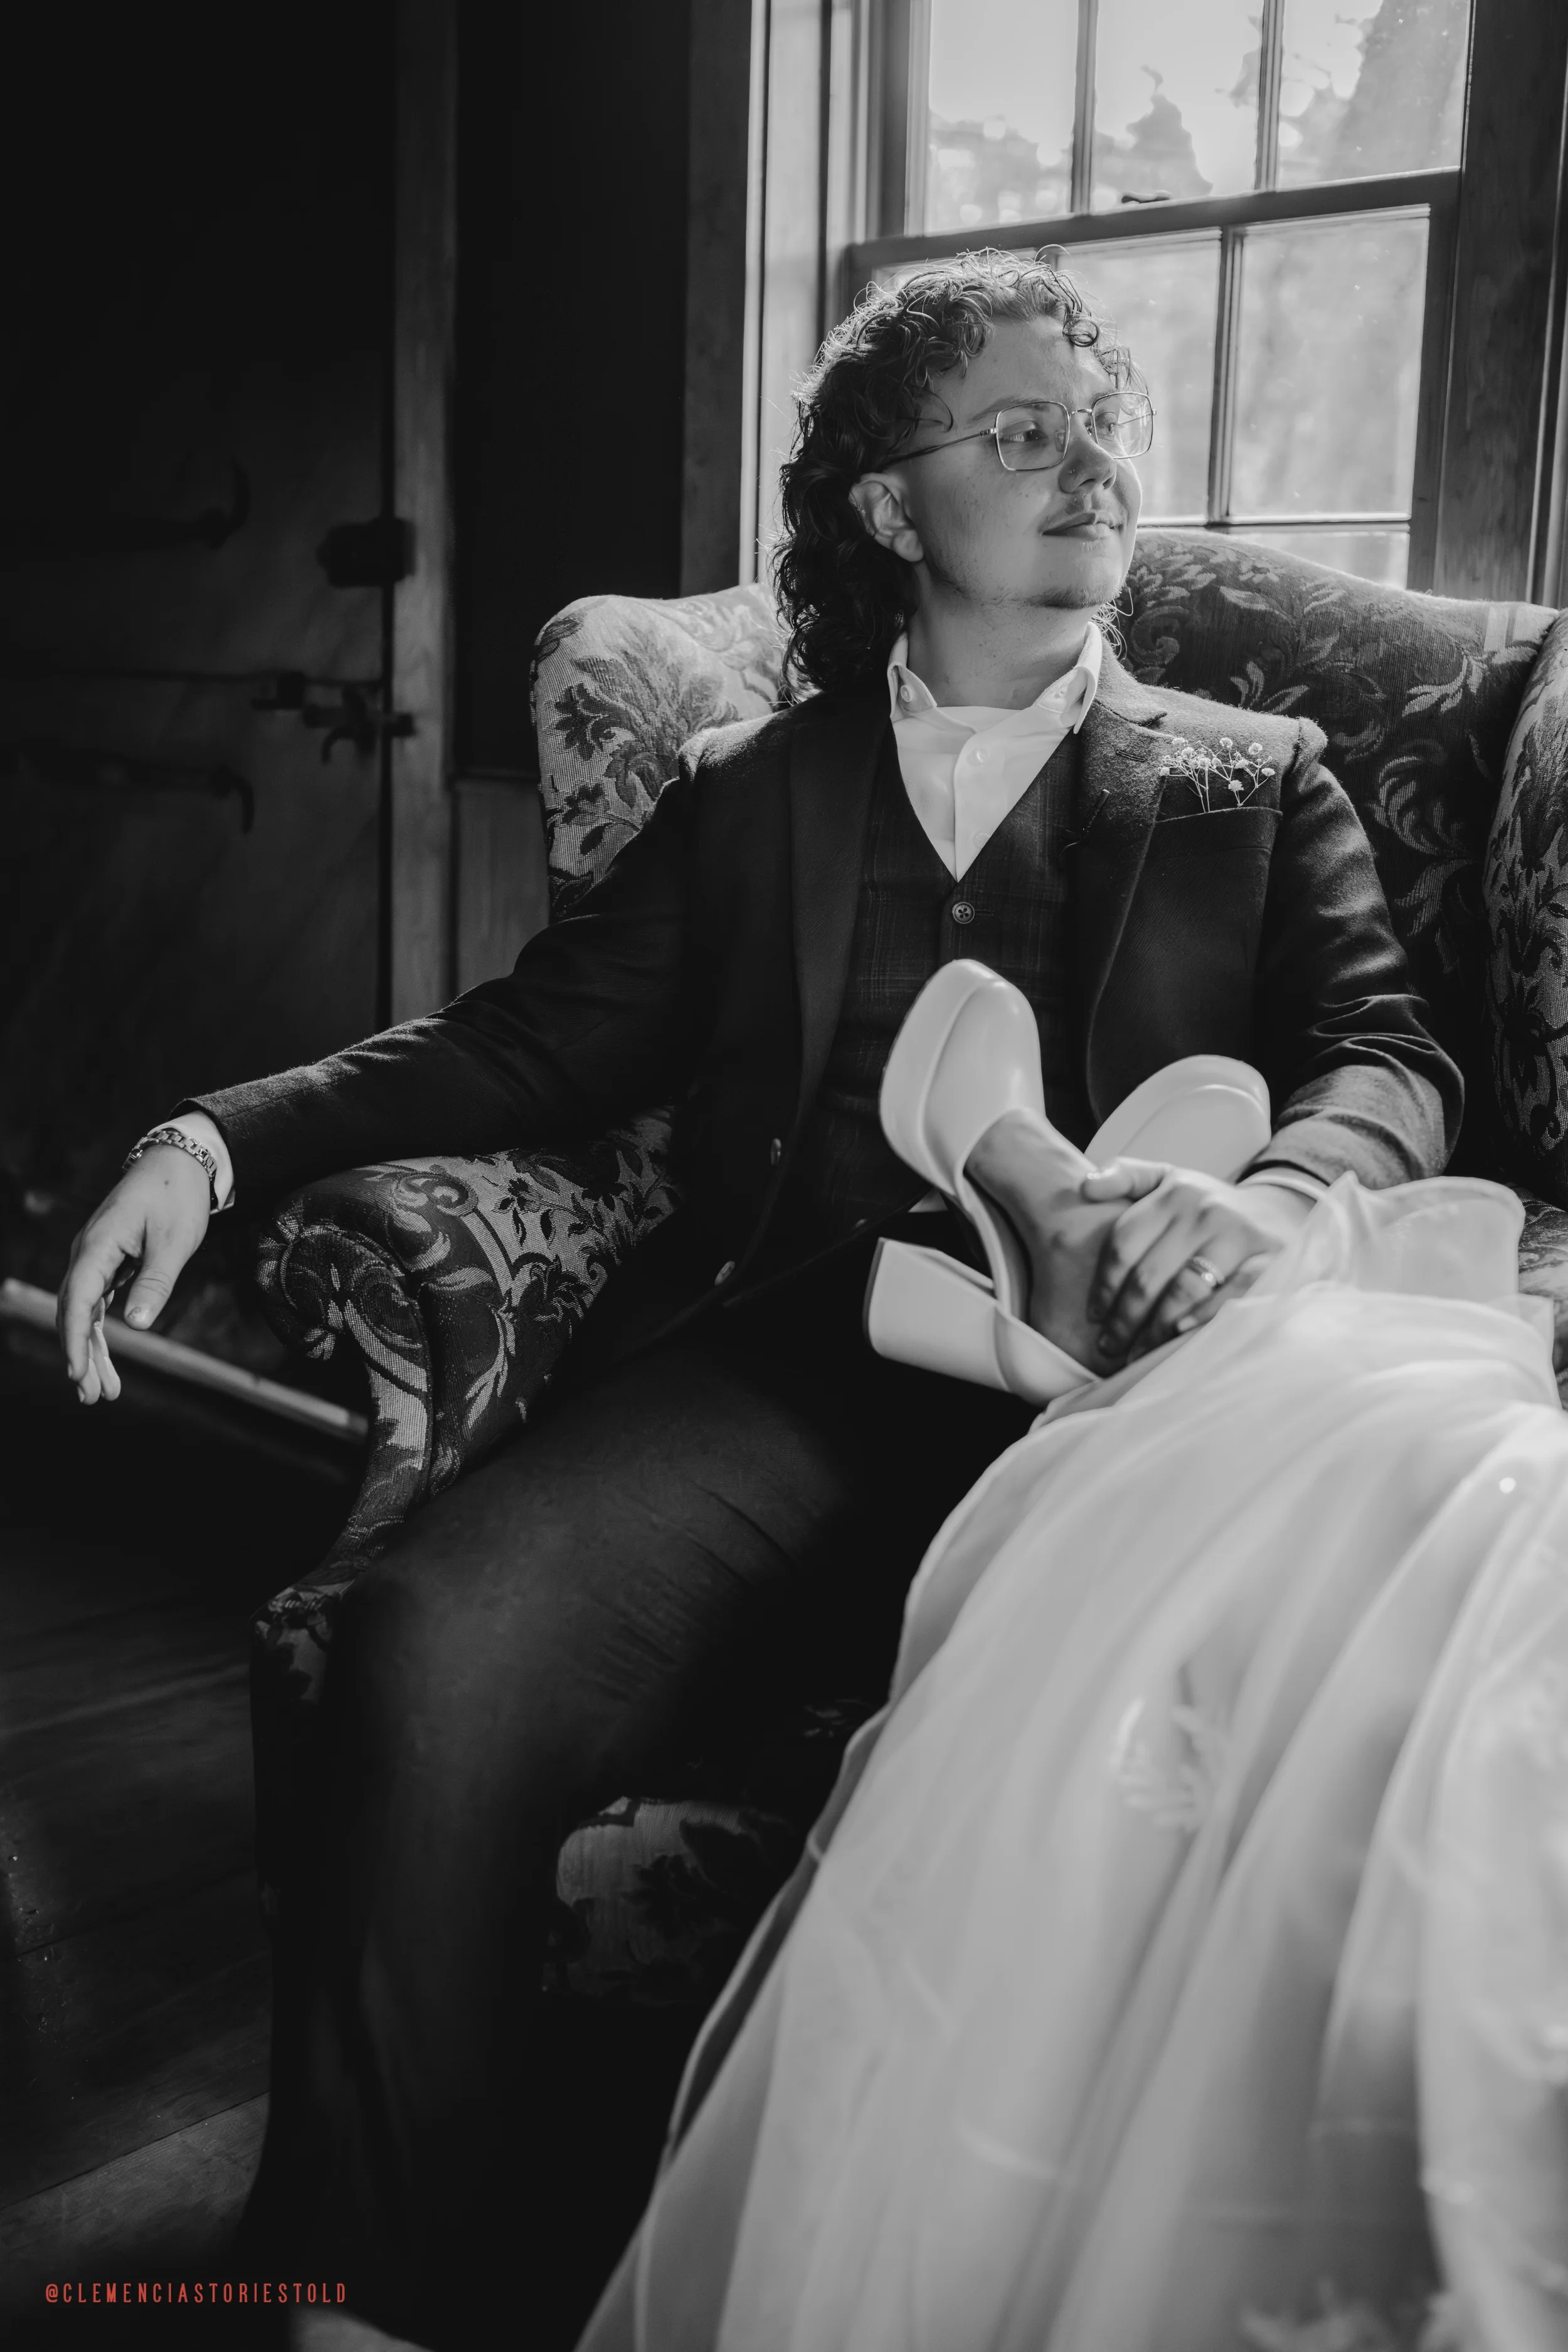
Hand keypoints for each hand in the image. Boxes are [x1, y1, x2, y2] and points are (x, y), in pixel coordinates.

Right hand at [57, 1148, 210, 1402]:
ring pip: (83, 1312)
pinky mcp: (107, 1262)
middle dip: (81, 1357)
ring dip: (91, 1351)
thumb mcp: (173, 1242)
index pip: (76, 1301)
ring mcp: (94, 1258)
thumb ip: (154, 1283)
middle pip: (73, 1313)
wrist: (179, 1163)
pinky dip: (99, 1332)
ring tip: (102, 1392)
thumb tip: (134, 1327)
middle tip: (93, 1398)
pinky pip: (95, 1303)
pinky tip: (104, 1360)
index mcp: (97, 1245)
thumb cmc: (176, 1198)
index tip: (78, 1375)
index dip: (74, 1342)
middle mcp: (87, 1253)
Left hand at [1077, 1162, 1313, 1361]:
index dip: (1103, 1285)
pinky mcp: (1270, 1259)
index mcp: (1175, 1192)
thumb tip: (1084, 1185)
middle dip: (1123, 1318)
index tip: (1094, 1315)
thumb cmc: (1209, 1206)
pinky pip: (1231, 1294)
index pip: (1123, 1245)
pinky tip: (1179, 1335)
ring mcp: (1238, 1235)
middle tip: (1109, 1346)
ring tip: (1136, 1353)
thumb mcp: (1169, 1179)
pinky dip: (1204, 1316)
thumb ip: (1126, 1177)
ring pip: (1183, 1289)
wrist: (1280, 1213)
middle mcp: (1205, 1210)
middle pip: (1148, 1275)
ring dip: (1154, 1328)